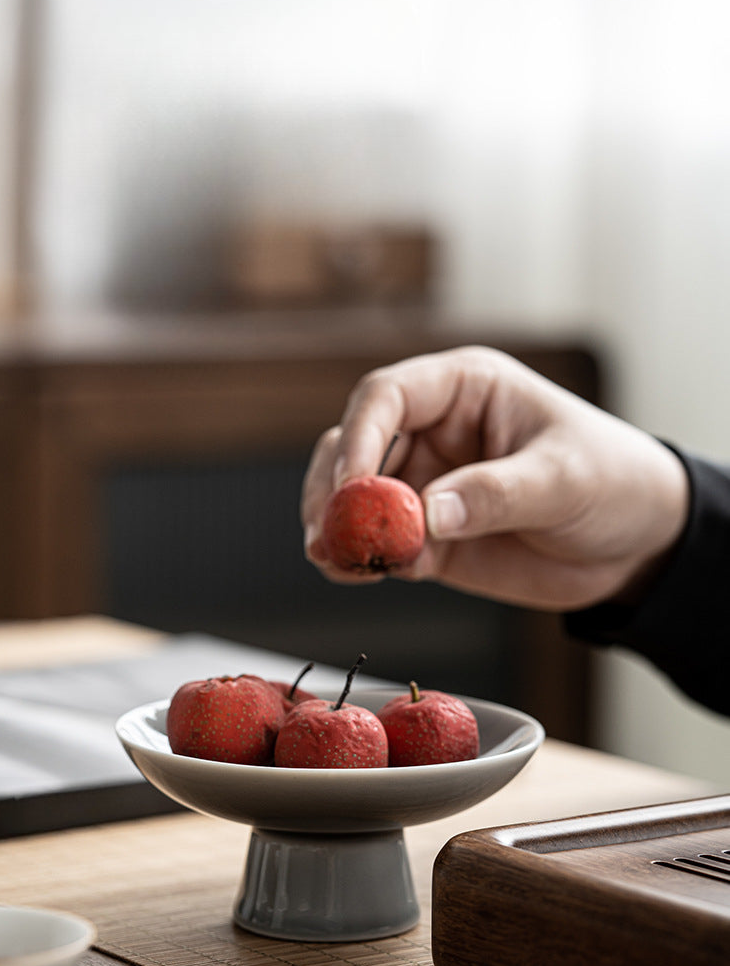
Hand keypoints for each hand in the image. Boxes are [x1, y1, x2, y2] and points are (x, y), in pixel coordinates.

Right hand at [302, 346, 689, 610]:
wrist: (636, 544)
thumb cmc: (614, 481)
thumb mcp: (564, 479)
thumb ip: (495, 494)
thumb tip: (429, 514)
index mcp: (464, 390)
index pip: (388, 396)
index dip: (360, 437)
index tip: (353, 487)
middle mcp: (433, 432)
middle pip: (353, 447)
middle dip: (334, 491)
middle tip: (329, 533)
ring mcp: (425, 486)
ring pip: (352, 499)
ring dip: (336, 528)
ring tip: (339, 561)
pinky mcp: (428, 537)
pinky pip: (376, 545)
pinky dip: (357, 561)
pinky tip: (357, 575)